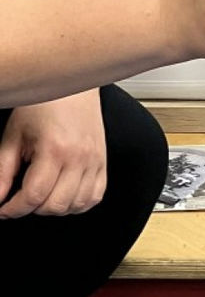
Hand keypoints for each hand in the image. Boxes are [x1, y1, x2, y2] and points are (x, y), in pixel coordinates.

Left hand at [0, 91, 105, 218]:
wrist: (71, 87)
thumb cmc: (43, 106)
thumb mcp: (13, 136)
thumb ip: (3, 172)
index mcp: (55, 150)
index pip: (34, 196)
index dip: (13, 209)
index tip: (3, 209)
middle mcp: (80, 158)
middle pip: (55, 205)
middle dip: (32, 209)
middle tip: (20, 199)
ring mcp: (95, 161)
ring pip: (76, 205)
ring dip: (55, 208)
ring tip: (42, 196)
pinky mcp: (103, 162)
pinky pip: (94, 197)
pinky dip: (77, 204)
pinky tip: (63, 195)